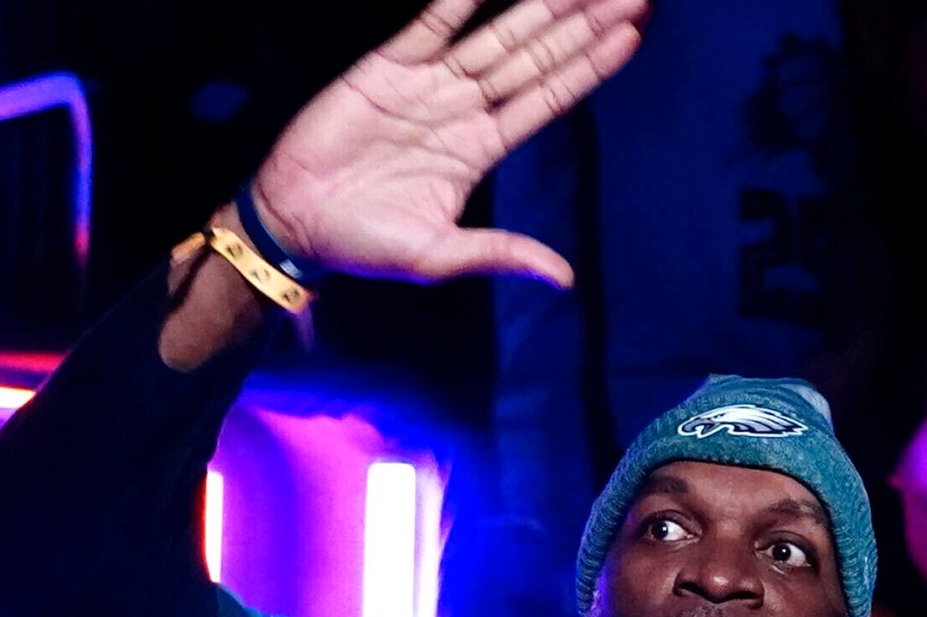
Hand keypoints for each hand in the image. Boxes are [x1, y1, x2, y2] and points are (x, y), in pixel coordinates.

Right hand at [245, 0, 643, 286]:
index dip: (589, 67)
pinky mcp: (386, 68)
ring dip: (539, 7)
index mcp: (482, 149)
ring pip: (497, 35)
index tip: (631, 34)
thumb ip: (501, 253)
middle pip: (536, 57)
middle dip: (581, 24)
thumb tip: (565, 278)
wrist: (295, 224)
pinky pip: (430, 24)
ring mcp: (428, 85)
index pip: (549, 98)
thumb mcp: (438, 255)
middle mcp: (464, 110)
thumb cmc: (364, 244)